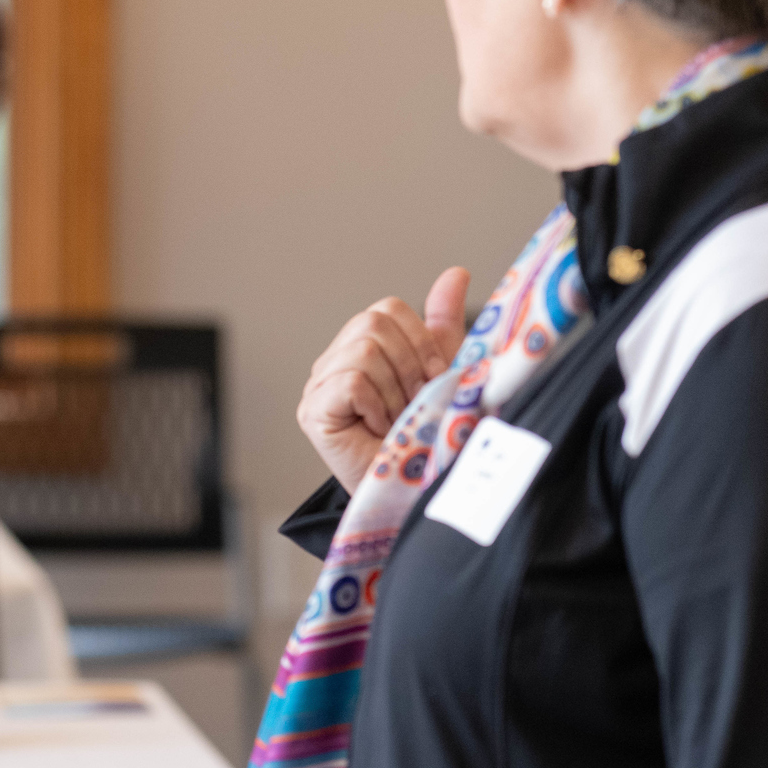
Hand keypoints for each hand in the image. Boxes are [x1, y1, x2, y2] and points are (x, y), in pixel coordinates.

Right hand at [297, 266, 471, 493]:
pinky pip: (352, 380)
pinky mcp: (313, 412)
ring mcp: (318, 387)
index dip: (419, 341)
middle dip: (410, 364)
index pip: (386, 309)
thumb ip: (442, 325)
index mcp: (361, 348)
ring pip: (365, 350)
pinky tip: (378, 429)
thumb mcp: (441, 372)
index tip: (433, 379)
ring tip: (397, 420)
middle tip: (415, 402)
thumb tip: (454, 273)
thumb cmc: (424, 438)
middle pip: (373, 322)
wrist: (414, 493)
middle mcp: (333, 363)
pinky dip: (377, 405)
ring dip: (395, 390)